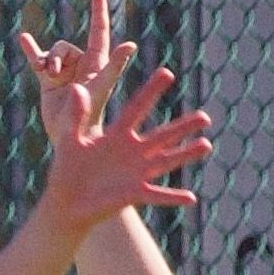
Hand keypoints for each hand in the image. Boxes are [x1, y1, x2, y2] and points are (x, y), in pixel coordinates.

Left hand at [19, 0, 213, 223]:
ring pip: (167, 161)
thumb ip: (77, 116)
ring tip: (206, 145)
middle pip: (163, 135)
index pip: (138, 107)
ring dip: (186, 154)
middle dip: (184, 127)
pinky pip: (157, 195)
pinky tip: (191, 198)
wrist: (67, 201)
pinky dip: (172, 197)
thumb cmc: (67, 168)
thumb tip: (77, 87)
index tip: (167, 72)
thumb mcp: (70, 139)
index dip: (151, 90)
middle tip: (205, 117)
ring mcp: (137, 172)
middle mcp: (133, 151)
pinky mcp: (134, 193)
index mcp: (117, 134)